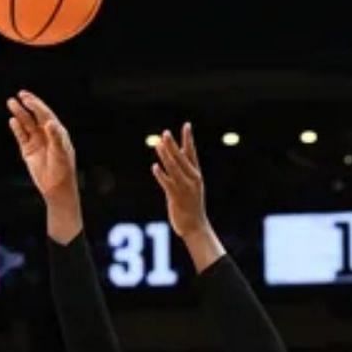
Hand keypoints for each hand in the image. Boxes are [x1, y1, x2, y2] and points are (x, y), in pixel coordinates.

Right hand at [7, 90, 77, 201]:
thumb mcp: (61, 152)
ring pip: (26, 124)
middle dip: (28, 104)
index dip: (37, 105)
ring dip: (19, 113)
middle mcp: (47, 133)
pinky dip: (17, 128)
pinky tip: (12, 120)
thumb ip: (56, 137)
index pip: (46, 114)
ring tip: (11, 103)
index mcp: (57, 131)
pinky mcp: (28, 150)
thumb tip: (49, 122)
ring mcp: (36, 141)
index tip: (28, 99)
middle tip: (20, 94)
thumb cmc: (63, 169)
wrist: (56, 186)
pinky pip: (21, 136)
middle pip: (35, 115)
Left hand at [151, 122, 210, 238]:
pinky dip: (161, 174)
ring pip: (173, 168)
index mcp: (196, 175)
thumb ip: (183, 173)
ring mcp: (184, 187)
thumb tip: (174, 160)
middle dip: (173, 145)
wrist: (195, 226)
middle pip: (181, 157)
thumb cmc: (191, 206)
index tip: (186, 125)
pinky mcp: (176, 196)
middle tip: (165, 132)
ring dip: (165, 155)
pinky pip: (167, 183)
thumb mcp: (190, 187)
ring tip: (158, 144)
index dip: (189, 139)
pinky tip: (154, 166)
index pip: (192, 153)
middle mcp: (192, 179)